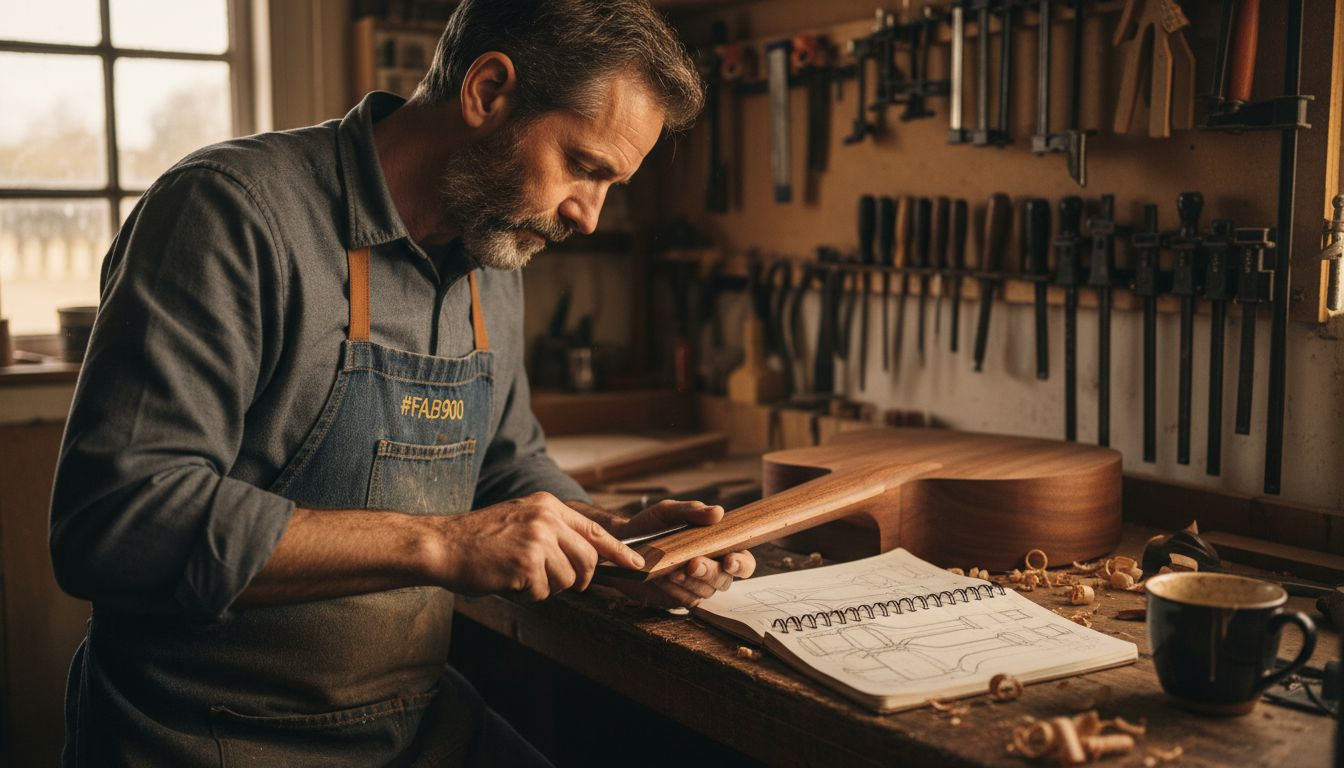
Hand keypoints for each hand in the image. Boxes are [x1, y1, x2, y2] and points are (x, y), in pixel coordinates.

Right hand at [435, 492, 643, 600]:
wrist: (442, 545)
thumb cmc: (480, 539)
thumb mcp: (522, 520)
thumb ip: (554, 531)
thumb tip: (589, 558)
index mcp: (547, 505)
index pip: (594, 530)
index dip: (619, 551)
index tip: (637, 564)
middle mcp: (546, 518)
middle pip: (587, 560)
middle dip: (580, 579)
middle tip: (559, 583)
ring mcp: (538, 540)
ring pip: (567, 579)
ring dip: (546, 586)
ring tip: (519, 574)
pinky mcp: (526, 564)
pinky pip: (542, 592)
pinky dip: (527, 594)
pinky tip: (507, 580)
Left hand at [606, 499, 755, 608]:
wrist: (621, 543)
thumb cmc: (651, 526)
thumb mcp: (669, 511)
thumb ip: (693, 511)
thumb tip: (718, 512)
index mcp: (718, 547)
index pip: (743, 561)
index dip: (742, 563)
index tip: (729, 560)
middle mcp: (711, 568)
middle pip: (724, 580)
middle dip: (709, 573)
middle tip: (692, 564)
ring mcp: (695, 586)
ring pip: (704, 592)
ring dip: (688, 582)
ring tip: (670, 570)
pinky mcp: (678, 598)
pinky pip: (684, 600)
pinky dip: (674, 590)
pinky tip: (662, 579)